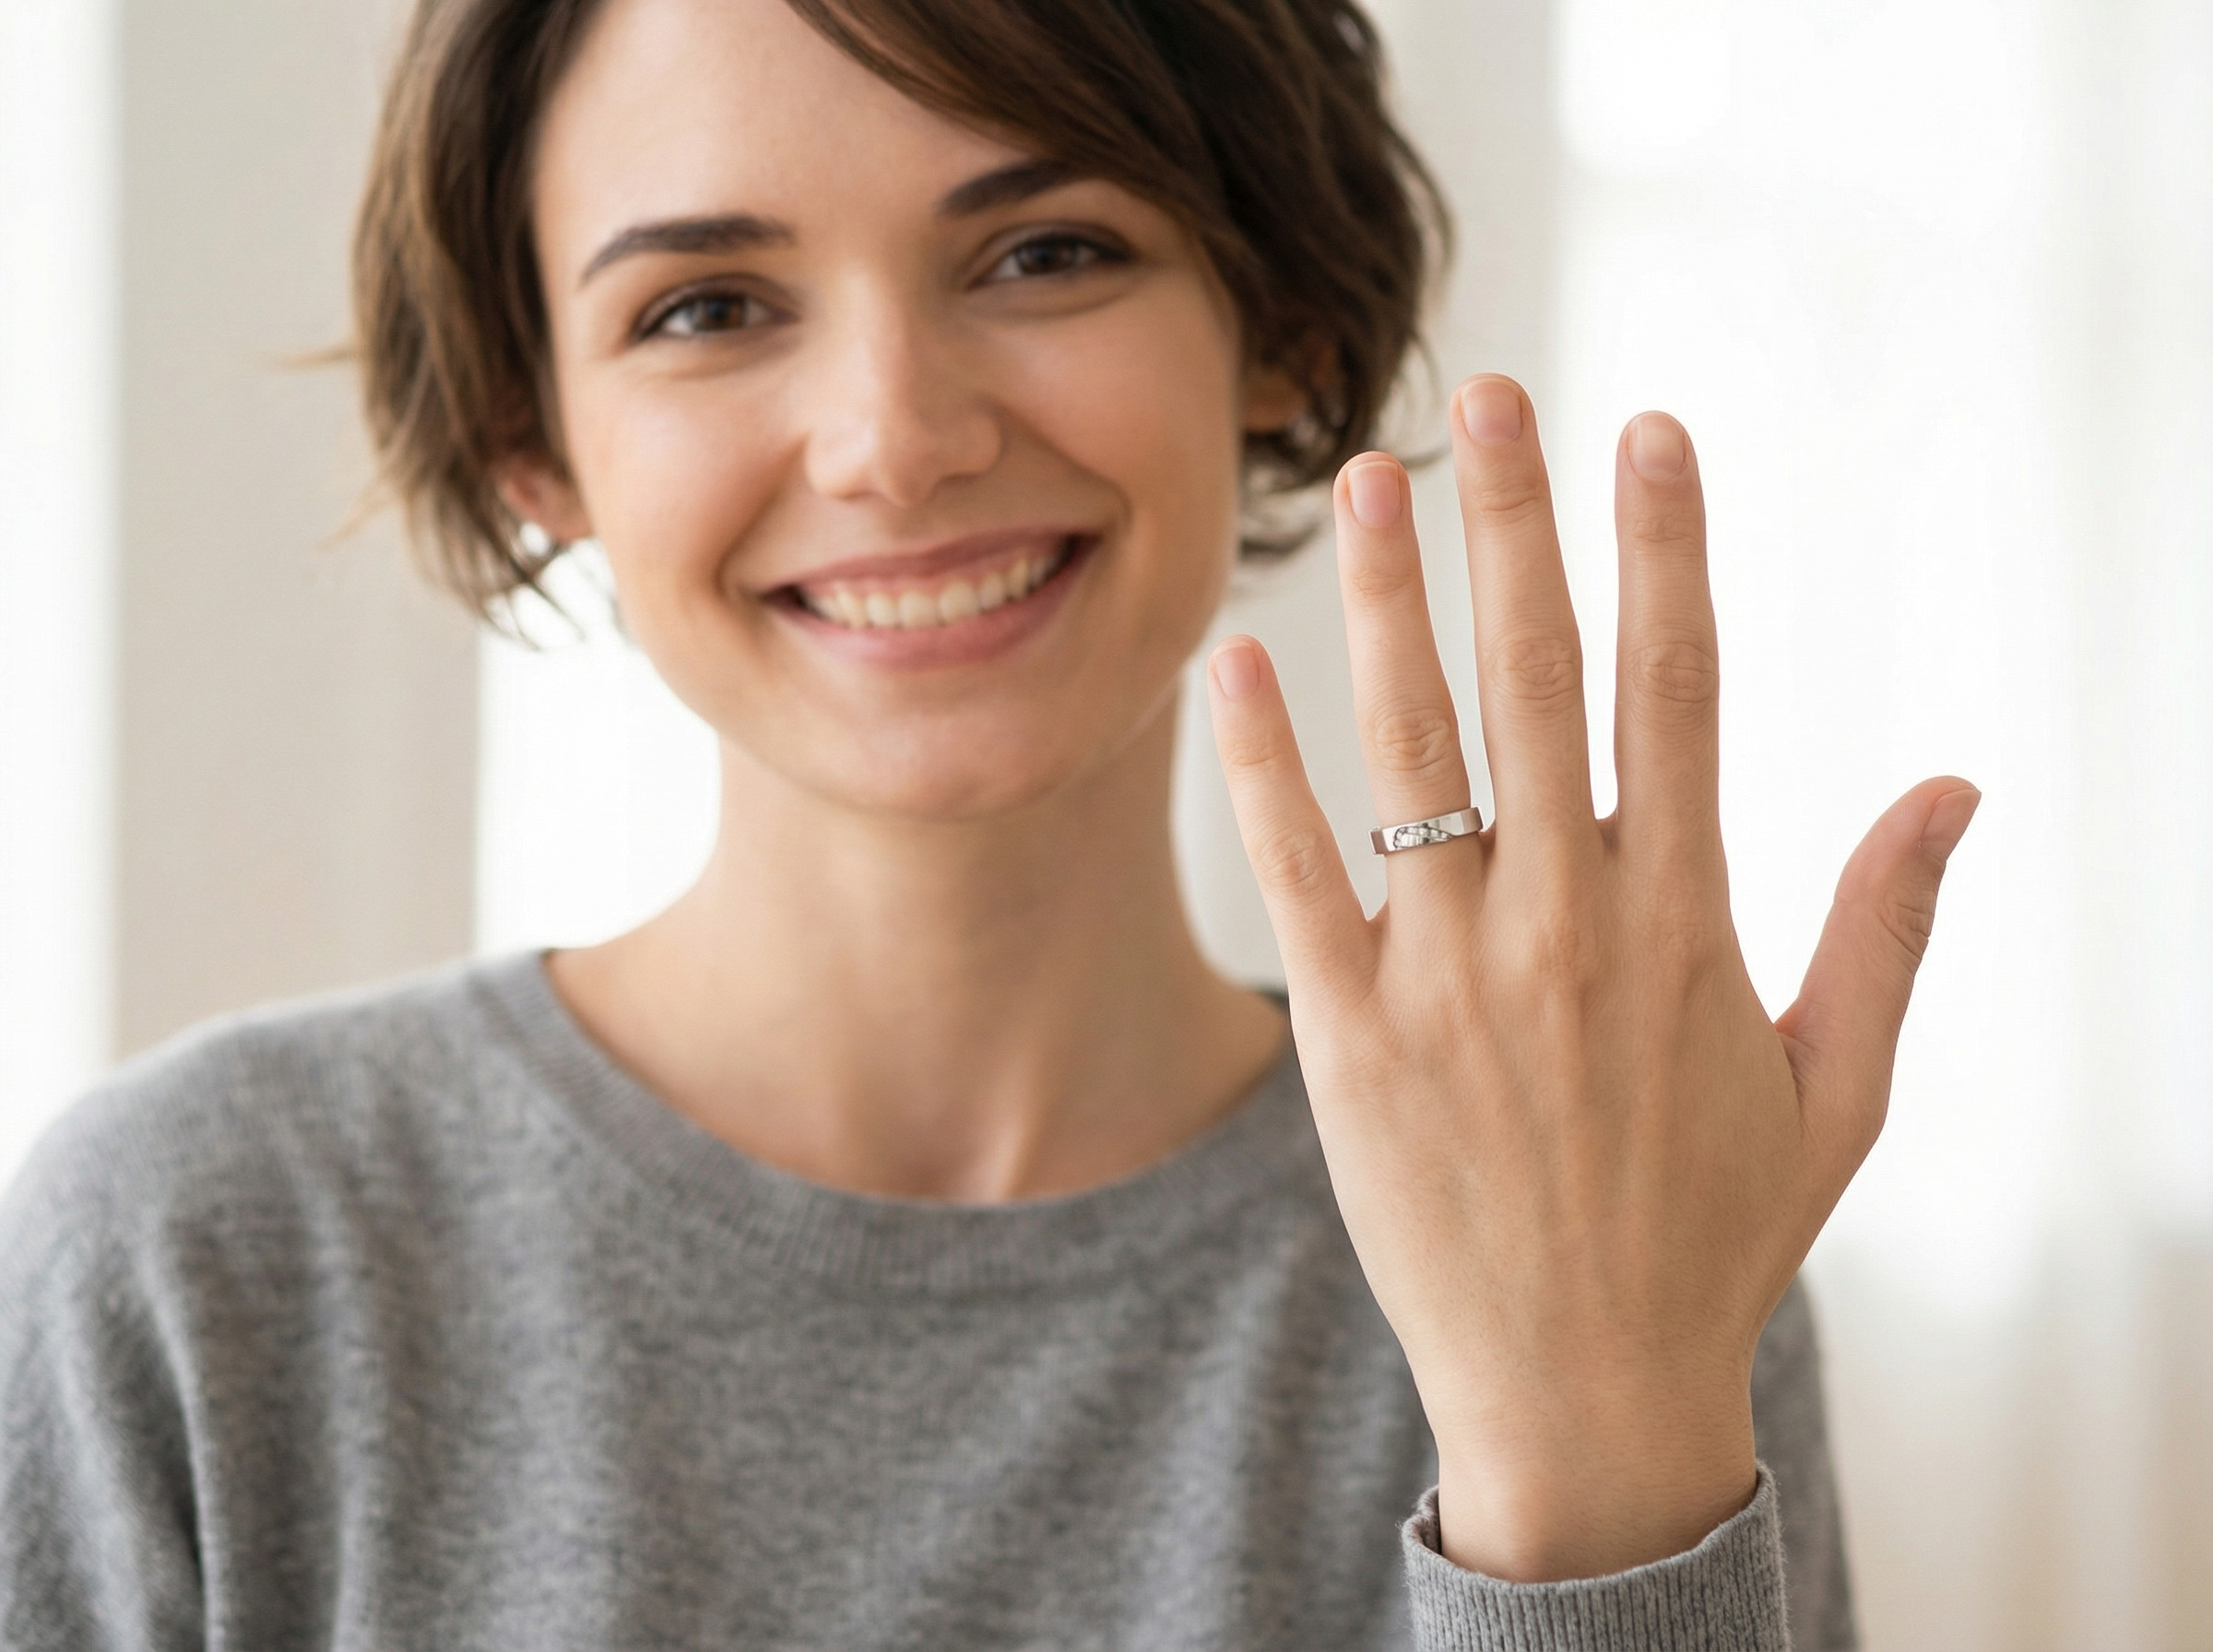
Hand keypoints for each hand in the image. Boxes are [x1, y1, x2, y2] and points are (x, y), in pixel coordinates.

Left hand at [1205, 376, 1976, 1581]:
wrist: (1585, 1393)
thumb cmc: (1717, 1240)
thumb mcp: (1839, 1090)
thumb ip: (1885, 927)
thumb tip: (1950, 785)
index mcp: (1686, 920)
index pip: (1679, 686)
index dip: (1663, 549)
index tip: (1649, 433)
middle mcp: (1565, 922)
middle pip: (1538, 678)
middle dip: (1517, 524)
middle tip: (1490, 399)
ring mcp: (1448, 974)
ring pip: (1411, 749)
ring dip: (1386, 602)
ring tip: (1365, 481)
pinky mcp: (1349, 1034)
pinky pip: (1298, 870)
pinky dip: (1266, 762)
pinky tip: (1243, 660)